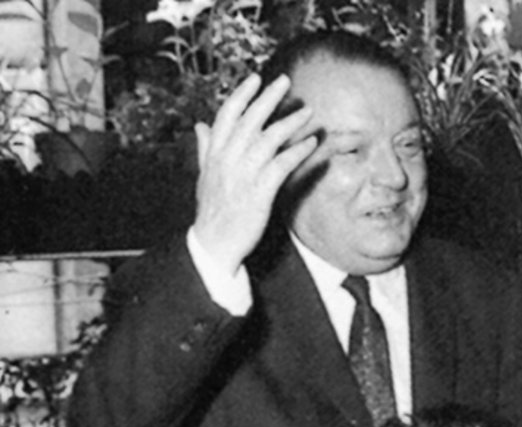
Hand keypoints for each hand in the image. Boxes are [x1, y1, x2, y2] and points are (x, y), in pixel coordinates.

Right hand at [191, 74, 317, 273]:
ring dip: (289, 123)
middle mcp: (226, 159)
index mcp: (214, 153)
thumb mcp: (205, 175)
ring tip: (307, 112)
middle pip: (249, 120)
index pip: (226, 115)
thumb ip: (205, 148)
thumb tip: (200, 126)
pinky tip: (311, 143)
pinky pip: (281, 165)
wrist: (214, 242)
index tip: (255, 78)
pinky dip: (297, 152)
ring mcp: (243, 175)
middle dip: (267, 98)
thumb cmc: (213, 209)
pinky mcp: (259, 192)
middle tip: (284, 80)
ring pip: (267, 139)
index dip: (242, 95)